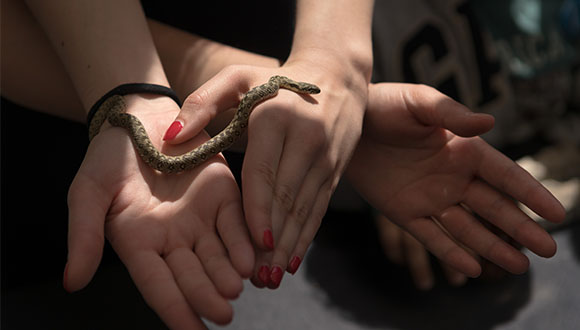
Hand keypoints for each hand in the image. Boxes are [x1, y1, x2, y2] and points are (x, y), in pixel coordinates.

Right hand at [65, 95, 253, 328]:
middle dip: (207, 295)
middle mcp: (173, 239)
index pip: (158, 286)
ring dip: (229, 273)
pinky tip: (252, 258)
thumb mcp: (88, 193)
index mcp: (140, 244)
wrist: (140, 117)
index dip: (174, 310)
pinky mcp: (223, 195)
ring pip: (218, 254)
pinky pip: (235, 223)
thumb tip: (72, 283)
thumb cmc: (107, 157)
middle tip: (223, 314)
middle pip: (192, 275)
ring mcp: (200, 218)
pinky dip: (244, 241)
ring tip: (237, 287)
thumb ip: (85, 236)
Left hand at [163, 62, 367, 287]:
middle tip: (257, 278)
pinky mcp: (335, 171)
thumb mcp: (237, 78)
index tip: (254, 242)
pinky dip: (306, 238)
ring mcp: (325, 158)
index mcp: (276, 118)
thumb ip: (201, 103)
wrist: (336, 77)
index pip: (265, 171)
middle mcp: (306, 140)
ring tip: (272, 280)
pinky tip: (292, 263)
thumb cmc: (275, 80)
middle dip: (273, 241)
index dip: (259, 209)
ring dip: (289, 247)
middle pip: (287, 198)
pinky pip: (319, 210)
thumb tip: (170, 138)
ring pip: (305, 210)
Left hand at [347, 83, 565, 277]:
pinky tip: (473, 269)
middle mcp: (452, 178)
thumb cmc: (384, 106)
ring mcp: (429, 198)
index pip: (506, 176)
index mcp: (463, 151)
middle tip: (548, 250)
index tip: (557, 214)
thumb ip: (452, 115)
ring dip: (492, 247)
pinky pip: (431, 237)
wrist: (347, 124)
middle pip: (494, 208)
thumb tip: (490, 123)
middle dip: (520, 229)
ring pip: (467, 228)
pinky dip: (451, 253)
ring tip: (519, 267)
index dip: (531, 194)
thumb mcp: (420, 103)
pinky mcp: (404, 212)